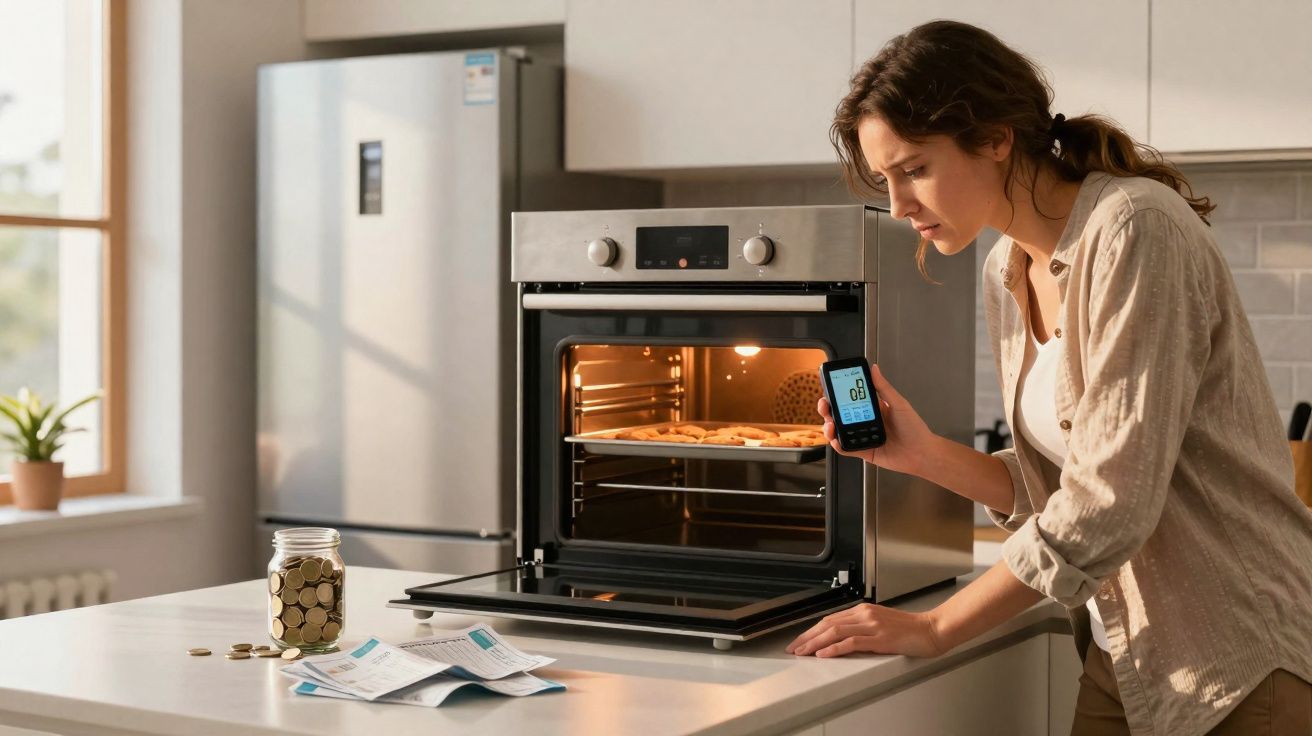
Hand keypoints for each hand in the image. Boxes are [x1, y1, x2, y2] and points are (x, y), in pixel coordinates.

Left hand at [785, 603, 945, 657]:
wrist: (932, 629)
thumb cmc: (910, 629)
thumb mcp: (881, 623)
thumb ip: (862, 627)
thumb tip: (842, 638)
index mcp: (863, 610)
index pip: (830, 619)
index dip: (812, 630)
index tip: (800, 640)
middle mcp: (865, 615)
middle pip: (828, 624)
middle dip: (807, 637)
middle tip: (794, 647)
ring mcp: (872, 626)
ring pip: (835, 632)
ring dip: (815, 643)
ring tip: (803, 652)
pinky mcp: (880, 639)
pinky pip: (852, 642)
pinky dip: (834, 648)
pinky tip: (824, 654)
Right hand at [818, 363, 935, 475]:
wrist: (921, 453)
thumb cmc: (914, 428)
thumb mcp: (899, 403)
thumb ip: (884, 387)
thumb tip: (874, 369)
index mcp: (873, 408)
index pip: (850, 398)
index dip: (837, 393)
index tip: (829, 387)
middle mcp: (865, 421)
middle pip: (839, 413)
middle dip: (828, 408)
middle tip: (825, 405)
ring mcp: (862, 436)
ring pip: (839, 430)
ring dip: (829, 426)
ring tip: (830, 424)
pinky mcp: (863, 451)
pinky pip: (846, 448)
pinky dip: (838, 444)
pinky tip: (836, 439)